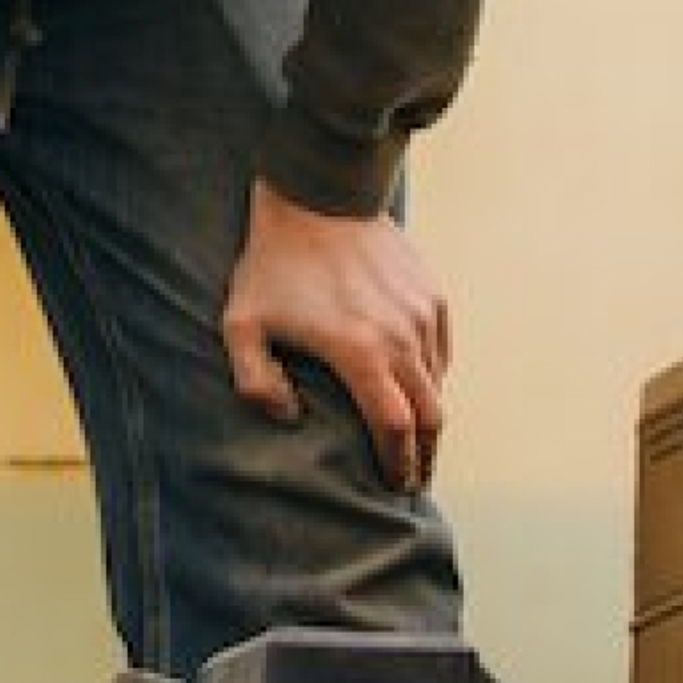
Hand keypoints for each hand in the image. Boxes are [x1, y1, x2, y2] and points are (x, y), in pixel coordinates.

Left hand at [220, 183, 451, 493]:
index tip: (395, 487)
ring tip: (409, 438)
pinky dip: (433, 378)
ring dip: (427, 417)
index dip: (399, 465)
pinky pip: (441, 350)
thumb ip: (254, 381)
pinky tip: (413, 388)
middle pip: (431, 416)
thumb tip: (289, 417)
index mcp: (359, 351)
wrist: (317, 195)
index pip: (395, 429)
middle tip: (411, 479)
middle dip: (425, 455)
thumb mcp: (241, 323)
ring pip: (438, 384)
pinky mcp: (430, 294)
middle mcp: (401, 337)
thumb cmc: (273, 263)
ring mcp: (421, 314)